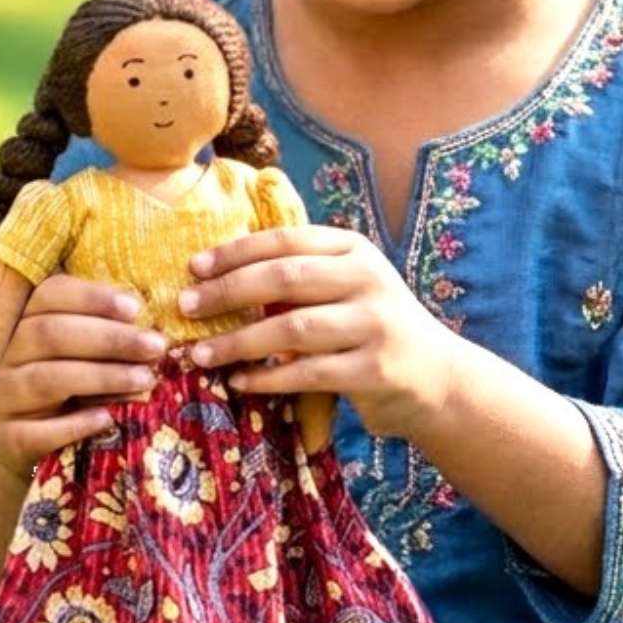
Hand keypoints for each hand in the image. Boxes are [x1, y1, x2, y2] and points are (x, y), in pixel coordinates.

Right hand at [0, 274, 164, 479]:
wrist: (23, 441)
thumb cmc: (69, 388)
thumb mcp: (85, 355)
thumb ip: (111, 336)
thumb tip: (155, 326)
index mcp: (29, 322)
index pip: (50, 295)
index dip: (92, 297)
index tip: (136, 307)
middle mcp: (12, 355)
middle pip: (51, 334)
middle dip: (109, 338)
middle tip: (155, 347)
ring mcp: (5, 397)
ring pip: (46, 379)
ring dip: (101, 378)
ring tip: (145, 380)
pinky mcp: (10, 437)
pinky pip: (38, 431)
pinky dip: (74, 425)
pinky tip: (107, 419)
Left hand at [179, 226, 454, 441]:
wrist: (437, 376)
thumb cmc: (374, 328)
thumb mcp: (347, 287)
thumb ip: (302, 275)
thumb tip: (218, 275)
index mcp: (354, 250)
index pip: (285, 240)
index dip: (235, 252)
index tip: (193, 268)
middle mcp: (367, 279)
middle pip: (284, 278)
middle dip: (227, 292)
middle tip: (186, 307)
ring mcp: (374, 324)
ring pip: (291, 328)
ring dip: (238, 342)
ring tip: (199, 354)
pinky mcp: (374, 370)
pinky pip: (307, 373)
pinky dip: (267, 379)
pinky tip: (239, 382)